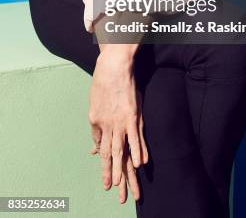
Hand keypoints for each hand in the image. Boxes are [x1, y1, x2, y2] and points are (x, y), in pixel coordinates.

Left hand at [88, 51, 148, 202]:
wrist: (113, 66)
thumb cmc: (103, 81)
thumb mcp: (94, 102)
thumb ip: (96, 121)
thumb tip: (95, 135)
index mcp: (96, 121)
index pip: (100, 146)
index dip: (102, 161)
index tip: (106, 175)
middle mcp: (106, 125)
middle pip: (108, 154)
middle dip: (109, 173)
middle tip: (111, 189)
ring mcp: (120, 121)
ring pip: (120, 150)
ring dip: (121, 169)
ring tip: (121, 185)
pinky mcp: (132, 115)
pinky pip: (135, 138)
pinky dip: (138, 151)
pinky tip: (140, 164)